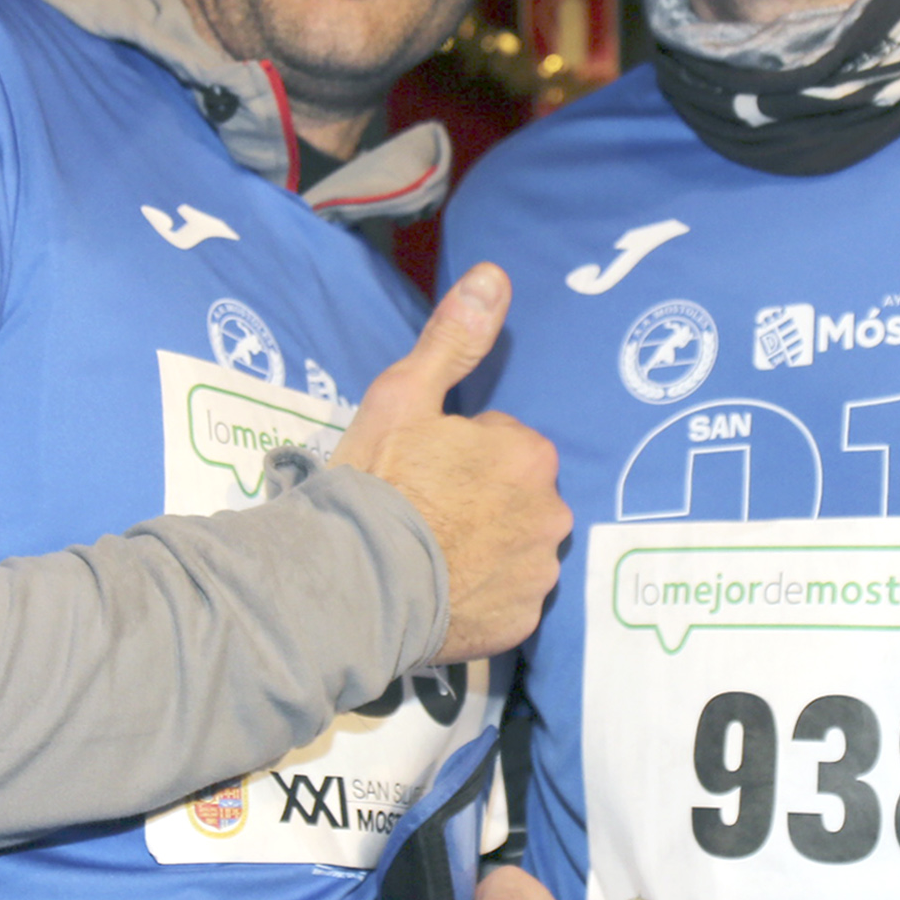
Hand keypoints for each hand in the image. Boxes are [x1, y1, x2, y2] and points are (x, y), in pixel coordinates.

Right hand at [331, 264, 569, 662]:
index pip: (506, 444)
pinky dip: (484, 594)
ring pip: (518, 546)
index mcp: (528, 455)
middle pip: (519, 495)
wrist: (350, 583)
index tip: (424, 470)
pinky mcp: (520, 623)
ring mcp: (537, 575)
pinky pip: (509, 598)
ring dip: (487, 546)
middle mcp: (550, 515)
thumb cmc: (376, 485)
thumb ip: (454, 338)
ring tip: (430, 554)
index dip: (462, 454)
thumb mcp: (404, 396)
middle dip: (483, 499)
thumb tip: (495, 275)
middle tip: (426, 511)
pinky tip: (441, 590)